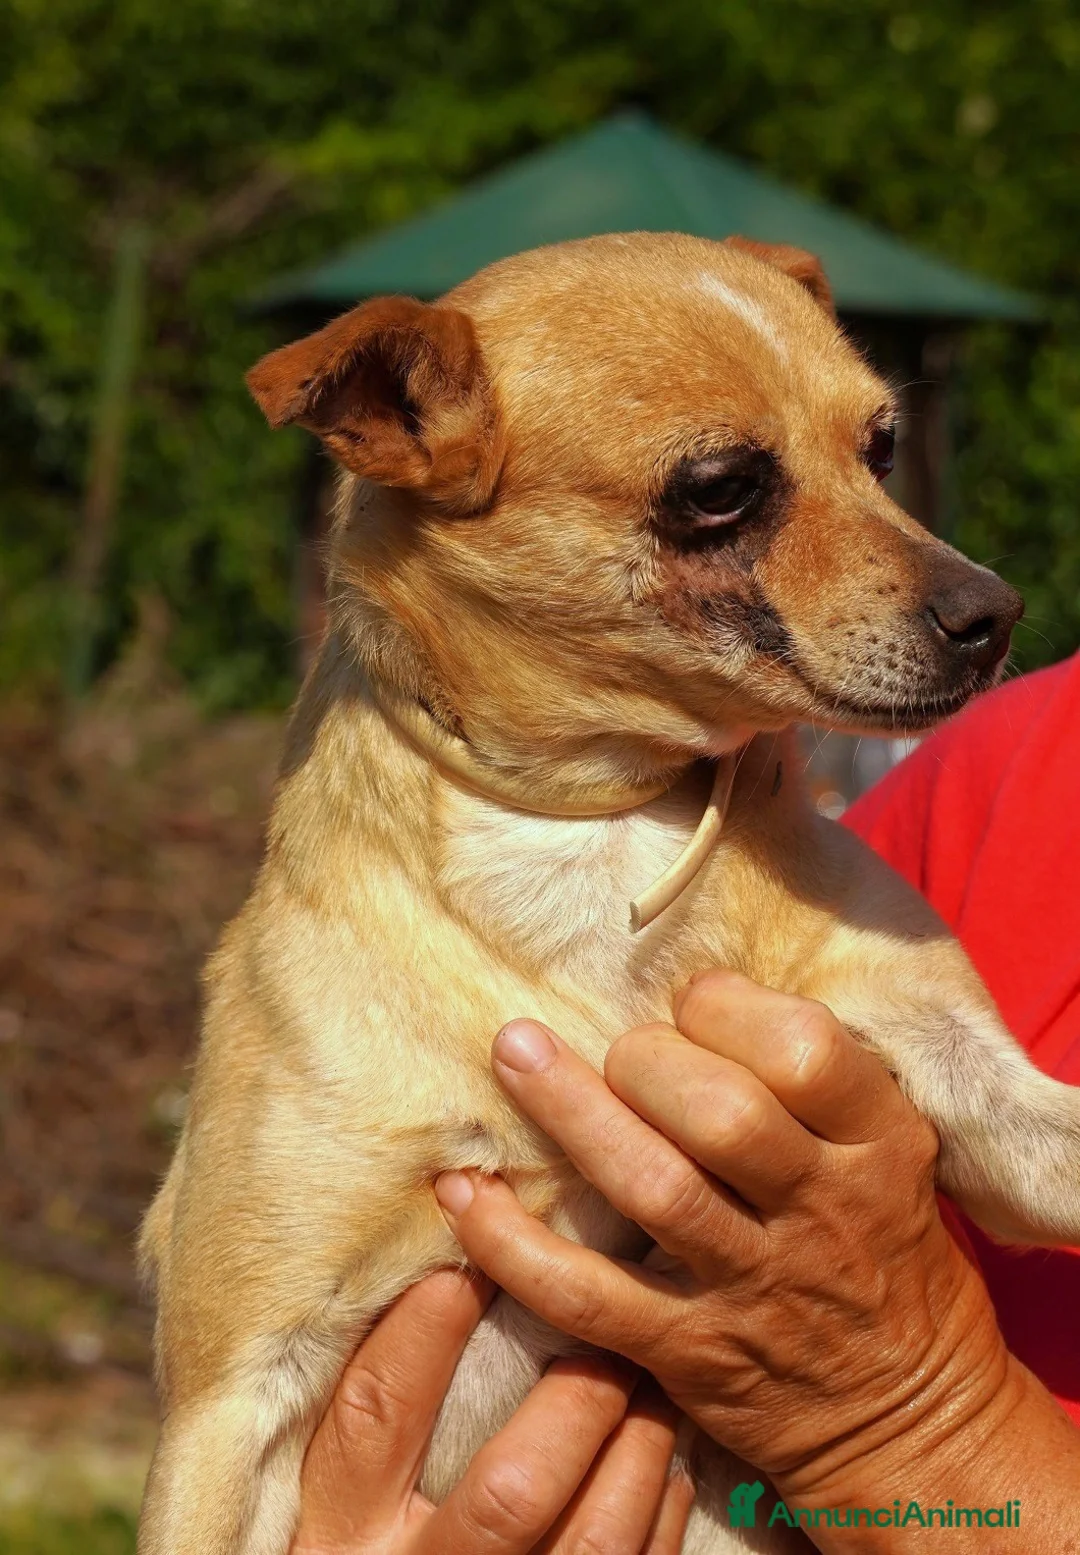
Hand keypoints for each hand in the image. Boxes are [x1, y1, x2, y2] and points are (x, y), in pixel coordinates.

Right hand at [290, 1267, 693, 1554]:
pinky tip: (664, 1467)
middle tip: (605, 1335)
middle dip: (575, 1404)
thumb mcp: (344, 1497)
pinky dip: (659, 1513)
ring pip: (593, 1538)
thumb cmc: (371, 1539)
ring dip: (636, 1451)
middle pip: (510, 1491)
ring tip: (648, 1390)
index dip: (425, 1331)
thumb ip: (378, 1415)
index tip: (471, 1263)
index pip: (379, 1414)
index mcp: (346, 1531)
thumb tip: (433, 1277)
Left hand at [433, 972, 1028, 1515]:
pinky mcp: (688, 1353)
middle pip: (721, 1115)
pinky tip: (464, 1194)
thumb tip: (699, 995)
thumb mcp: (894, 1159)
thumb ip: (816, 1086)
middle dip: (648, 1060)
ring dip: (570, 1114)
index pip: (807, 1051)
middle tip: (619, 1051)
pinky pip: (585, 1296)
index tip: (691, 1004)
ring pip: (651, 1189)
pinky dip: (513, 1246)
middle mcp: (822, 1212)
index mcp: (881, 1146)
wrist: (915, 1426)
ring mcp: (753, 1287)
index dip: (730, 1009)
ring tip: (514, 1054)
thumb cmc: (886, 1260)